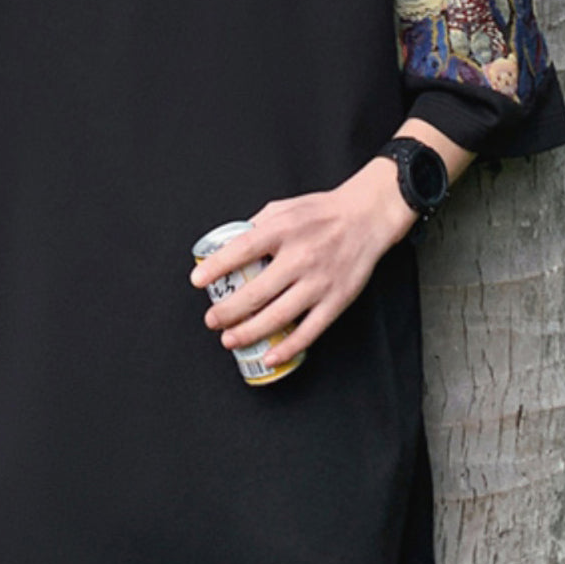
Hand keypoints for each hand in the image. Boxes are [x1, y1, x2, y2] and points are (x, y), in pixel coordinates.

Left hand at [189, 159, 417, 368]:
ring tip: (229, 339)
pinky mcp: (336, 300)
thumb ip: (255, 226)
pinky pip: (309, 331)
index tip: (197, 280)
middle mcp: (300, 257)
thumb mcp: (283, 208)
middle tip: (212, 320)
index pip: (242, 250)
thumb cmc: (321, 212)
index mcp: (283, 230)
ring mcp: (319, 281)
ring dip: (249, 332)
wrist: (367, 217)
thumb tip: (226, 248)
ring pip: (278, 316)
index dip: (216, 267)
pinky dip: (287, 347)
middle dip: (227, 311)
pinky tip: (269, 355)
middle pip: (256, 292)